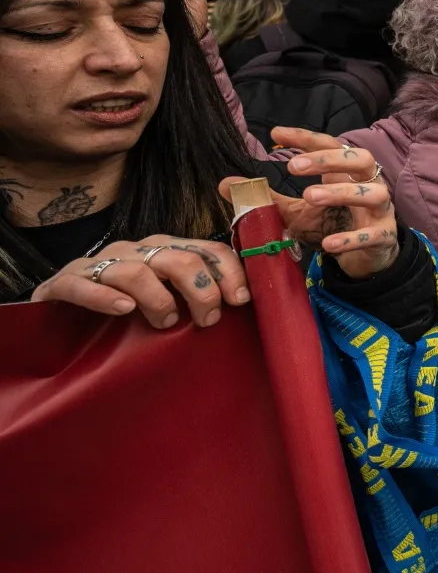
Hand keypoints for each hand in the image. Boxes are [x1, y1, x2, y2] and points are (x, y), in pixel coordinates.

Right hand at [31, 236, 247, 328]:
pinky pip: (84, 285)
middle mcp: (134, 251)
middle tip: (207, 319)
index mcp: (164, 250)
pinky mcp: (63, 283)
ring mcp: (98, 265)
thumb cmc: (124, 311)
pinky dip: (105, 297)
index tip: (241, 300)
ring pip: (136, 271)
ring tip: (166, 323)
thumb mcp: (169, 300)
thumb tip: (244, 302)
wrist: (58, 318)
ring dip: (159, 299)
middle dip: (200, 289)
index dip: (228, 272)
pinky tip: (123, 310)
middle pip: (178, 259)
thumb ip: (199, 295)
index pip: (207, 250)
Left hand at [245, 128, 399, 277]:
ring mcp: (378, 212)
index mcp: (346, 173)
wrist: (365, 258)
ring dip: (342, 192)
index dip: (306, 138)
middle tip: (292, 167)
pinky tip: (328, 244)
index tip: (276, 134)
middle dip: (327, 160)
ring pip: (372, 193)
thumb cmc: (332, 226)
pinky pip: (371, 235)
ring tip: (309, 196)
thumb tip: (225, 184)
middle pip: (359, 160)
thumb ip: (267, 198)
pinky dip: (351, 238)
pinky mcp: (382, 238)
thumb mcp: (297, 211)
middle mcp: (368, 185)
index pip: (331, 145)